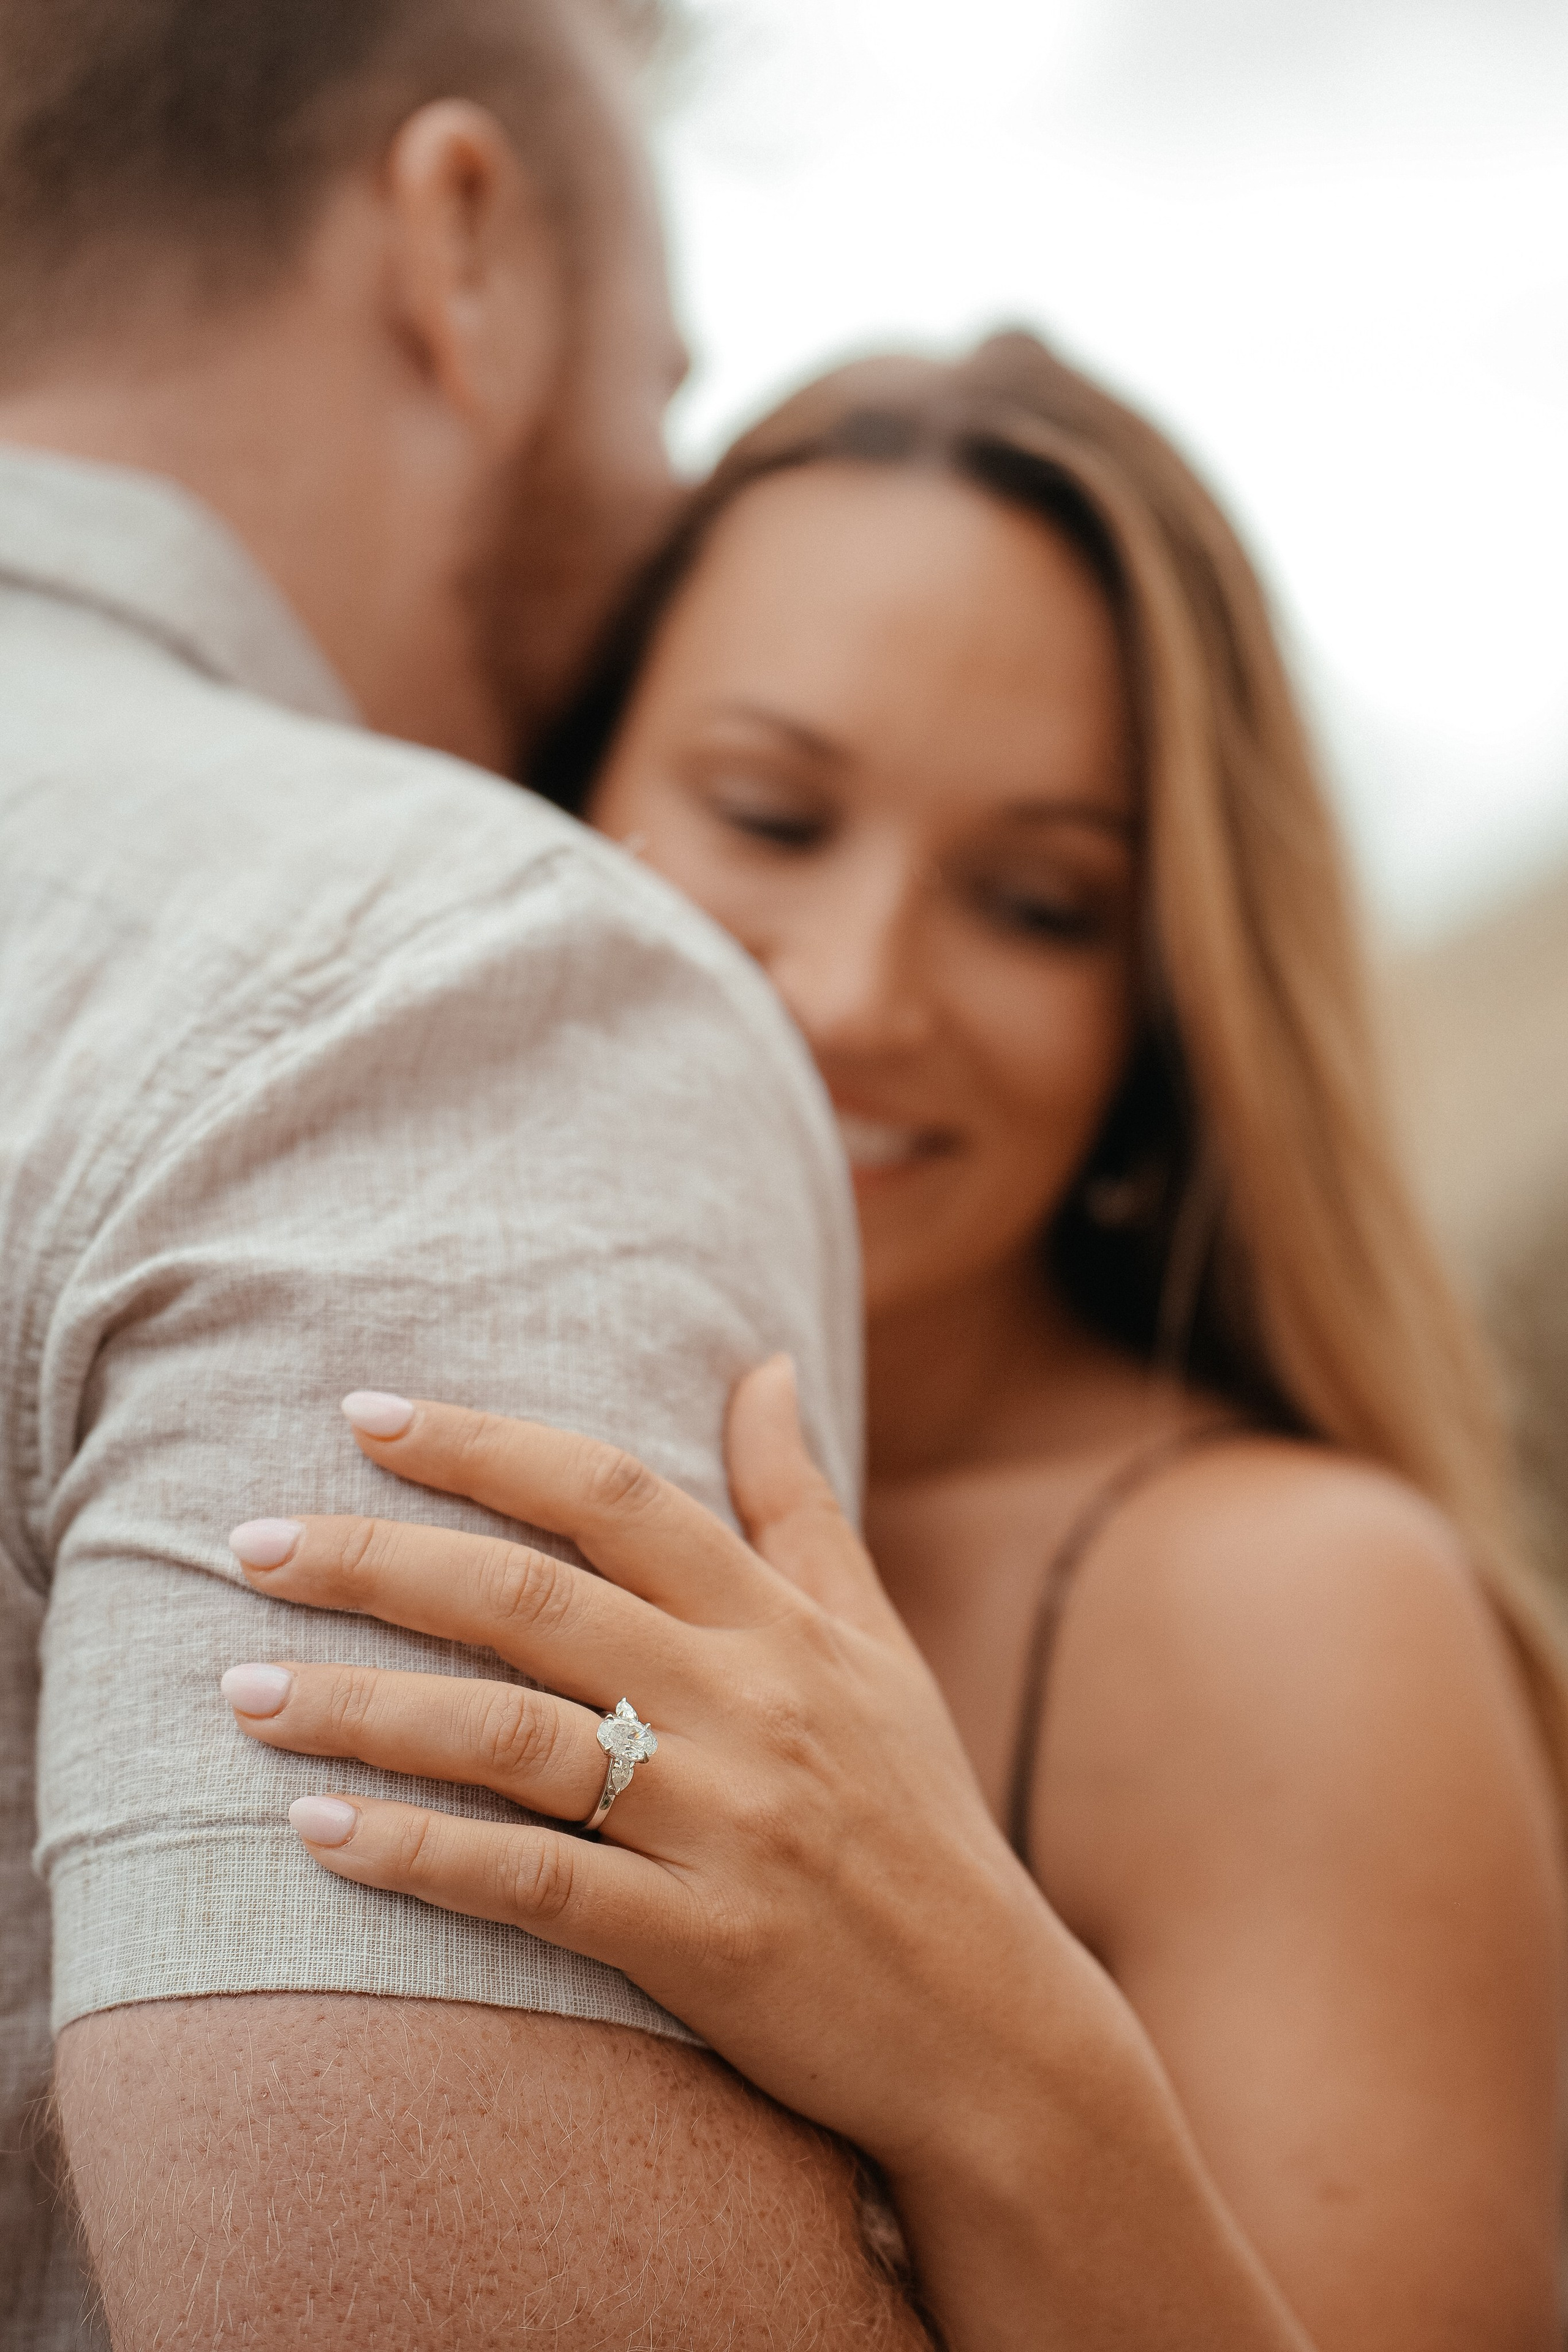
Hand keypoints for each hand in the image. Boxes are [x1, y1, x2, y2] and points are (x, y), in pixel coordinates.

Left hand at [220, 1360, 1056, 2173]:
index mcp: (780, 1622)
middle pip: (532, 1599)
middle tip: (248, 1540)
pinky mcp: (700, 1945)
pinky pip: (533, 1885)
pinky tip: (317, 1830)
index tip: (361, 1412)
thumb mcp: (876, 1644)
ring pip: (512, 1738)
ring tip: (240, 1689)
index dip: (481, 1444)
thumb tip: (763, 1362)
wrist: (995, 2029)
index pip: (611, 1493)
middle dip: (375, 1559)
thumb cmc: (917, 1816)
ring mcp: (722, 1824)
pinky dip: (419, 1854)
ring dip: (364, 1706)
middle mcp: (747, 1703)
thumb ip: (802, 1504)